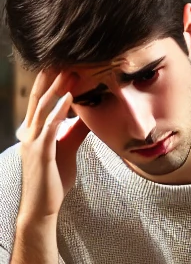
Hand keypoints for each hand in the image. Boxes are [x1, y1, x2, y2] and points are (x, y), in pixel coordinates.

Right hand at [17, 68, 89, 224]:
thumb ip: (75, 131)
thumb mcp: (67, 148)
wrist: (44, 204)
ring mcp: (33, 141)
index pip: (43, 100)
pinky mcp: (40, 152)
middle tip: (66, 58)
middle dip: (51, 78)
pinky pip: (49, 126)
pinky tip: (70, 98)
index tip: (66, 65)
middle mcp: (30, 131)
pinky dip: (59, 110)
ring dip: (57, 88)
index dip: (52, 82)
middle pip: (40, 98)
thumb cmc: (55, 177)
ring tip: (70, 71)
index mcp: (35, 130)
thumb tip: (88, 115)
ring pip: (43, 107)